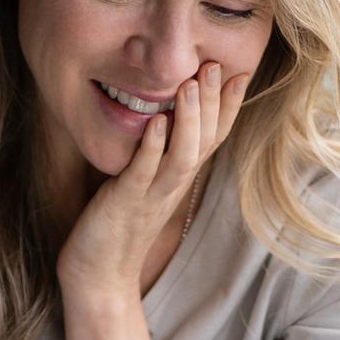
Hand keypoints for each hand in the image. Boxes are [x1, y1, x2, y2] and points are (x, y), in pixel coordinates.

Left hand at [57, 62, 250, 295]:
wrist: (100, 275)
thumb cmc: (118, 225)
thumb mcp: (144, 185)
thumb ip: (158, 156)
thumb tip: (163, 118)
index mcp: (178, 178)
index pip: (213, 138)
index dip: (229, 108)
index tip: (240, 73)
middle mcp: (172, 185)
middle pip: (204, 141)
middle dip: (214, 103)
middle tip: (218, 65)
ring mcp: (152, 195)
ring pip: (182, 156)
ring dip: (189, 120)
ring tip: (191, 85)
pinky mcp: (125, 203)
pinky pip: (144, 172)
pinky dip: (152, 147)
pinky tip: (156, 122)